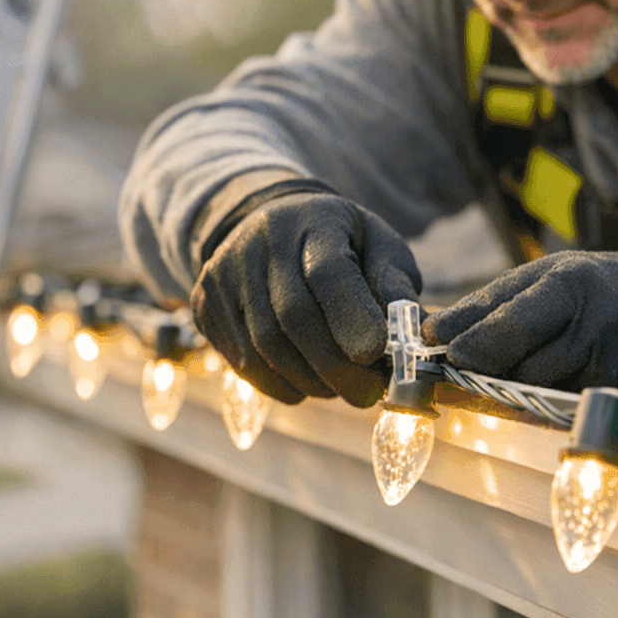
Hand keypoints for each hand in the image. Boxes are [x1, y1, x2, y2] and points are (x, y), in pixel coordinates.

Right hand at [191, 179, 421, 406]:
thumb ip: (394, 283)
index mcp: (314, 221)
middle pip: (292, 316)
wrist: (271, 222)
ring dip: (307, 380)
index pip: (327, 271)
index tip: (376, 354)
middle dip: (334, 367)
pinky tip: (304, 384)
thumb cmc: (341, 242)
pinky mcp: (205, 302)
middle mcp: (261, 242)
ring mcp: (225, 272)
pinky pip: (239, 360)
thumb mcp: (378, 245)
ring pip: (263, 345)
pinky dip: (277, 384)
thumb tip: (412, 333)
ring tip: (339, 389)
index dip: (351, 317)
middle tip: (367, 396)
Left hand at [422, 233, 617, 396]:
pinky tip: (568, 376)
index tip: (451, 357)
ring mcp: (617, 363)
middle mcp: (595, 326)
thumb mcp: (538, 277)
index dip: (474, 349)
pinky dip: (559, 399)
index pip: (510, 329)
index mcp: (567, 287)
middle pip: (525, 372)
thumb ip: (482, 306)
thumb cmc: (589, 285)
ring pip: (547, 395)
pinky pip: (575, 409)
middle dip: (498, 373)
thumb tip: (426, 335)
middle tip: (485, 366)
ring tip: (536, 364)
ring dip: (528, 388)